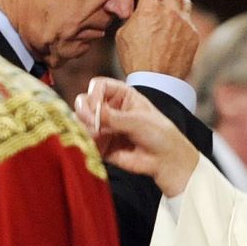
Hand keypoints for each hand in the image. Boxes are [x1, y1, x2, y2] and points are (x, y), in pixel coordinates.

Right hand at [74, 77, 197, 196]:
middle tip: (93, 122)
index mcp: (121, 95)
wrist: (165, 160)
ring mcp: (103, 127)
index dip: (94, 94)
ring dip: (86, 128)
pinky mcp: (100, 145)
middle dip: (85, 111)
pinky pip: (85, 141)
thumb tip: (92, 113)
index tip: (97, 106)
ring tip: (99, 135)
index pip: (98, 86)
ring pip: (81, 122)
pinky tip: (96, 145)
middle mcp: (109, 108)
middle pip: (84, 102)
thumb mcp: (138, 121)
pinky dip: (86, 142)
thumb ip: (113, 117)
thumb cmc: (159, 134)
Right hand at [116, 0, 197, 78]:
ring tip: (167, 17)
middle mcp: (169, 11)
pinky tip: (172, 36)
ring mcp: (184, 22)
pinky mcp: (193, 34)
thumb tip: (135, 8)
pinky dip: (181, 22)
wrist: (157, 81)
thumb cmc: (134, 58)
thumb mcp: (123, 34)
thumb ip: (132, 15)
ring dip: (176, 3)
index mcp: (148, 9)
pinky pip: (188, 19)